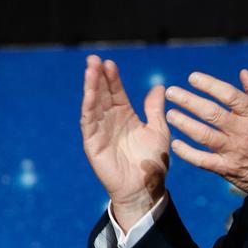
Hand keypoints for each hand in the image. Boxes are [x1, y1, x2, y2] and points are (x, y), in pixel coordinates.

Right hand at [80, 55, 170, 230]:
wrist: (146, 188)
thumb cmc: (153, 162)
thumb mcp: (158, 130)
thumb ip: (155, 109)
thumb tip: (159, 86)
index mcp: (126, 117)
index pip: (116, 92)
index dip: (112, 78)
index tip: (110, 62)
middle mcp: (110, 121)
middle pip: (102, 95)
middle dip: (97, 77)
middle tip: (94, 59)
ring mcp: (100, 132)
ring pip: (93, 105)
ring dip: (91, 88)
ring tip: (90, 70)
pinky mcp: (93, 144)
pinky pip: (89, 123)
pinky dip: (88, 108)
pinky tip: (88, 94)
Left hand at [164, 69, 247, 210]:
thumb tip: (242, 73)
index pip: (230, 95)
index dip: (209, 84)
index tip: (193, 77)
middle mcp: (244, 132)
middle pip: (211, 113)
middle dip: (188, 100)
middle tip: (172, 92)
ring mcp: (234, 152)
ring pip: (203, 135)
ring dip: (184, 123)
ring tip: (170, 114)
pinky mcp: (228, 169)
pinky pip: (202, 160)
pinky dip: (187, 153)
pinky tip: (175, 143)